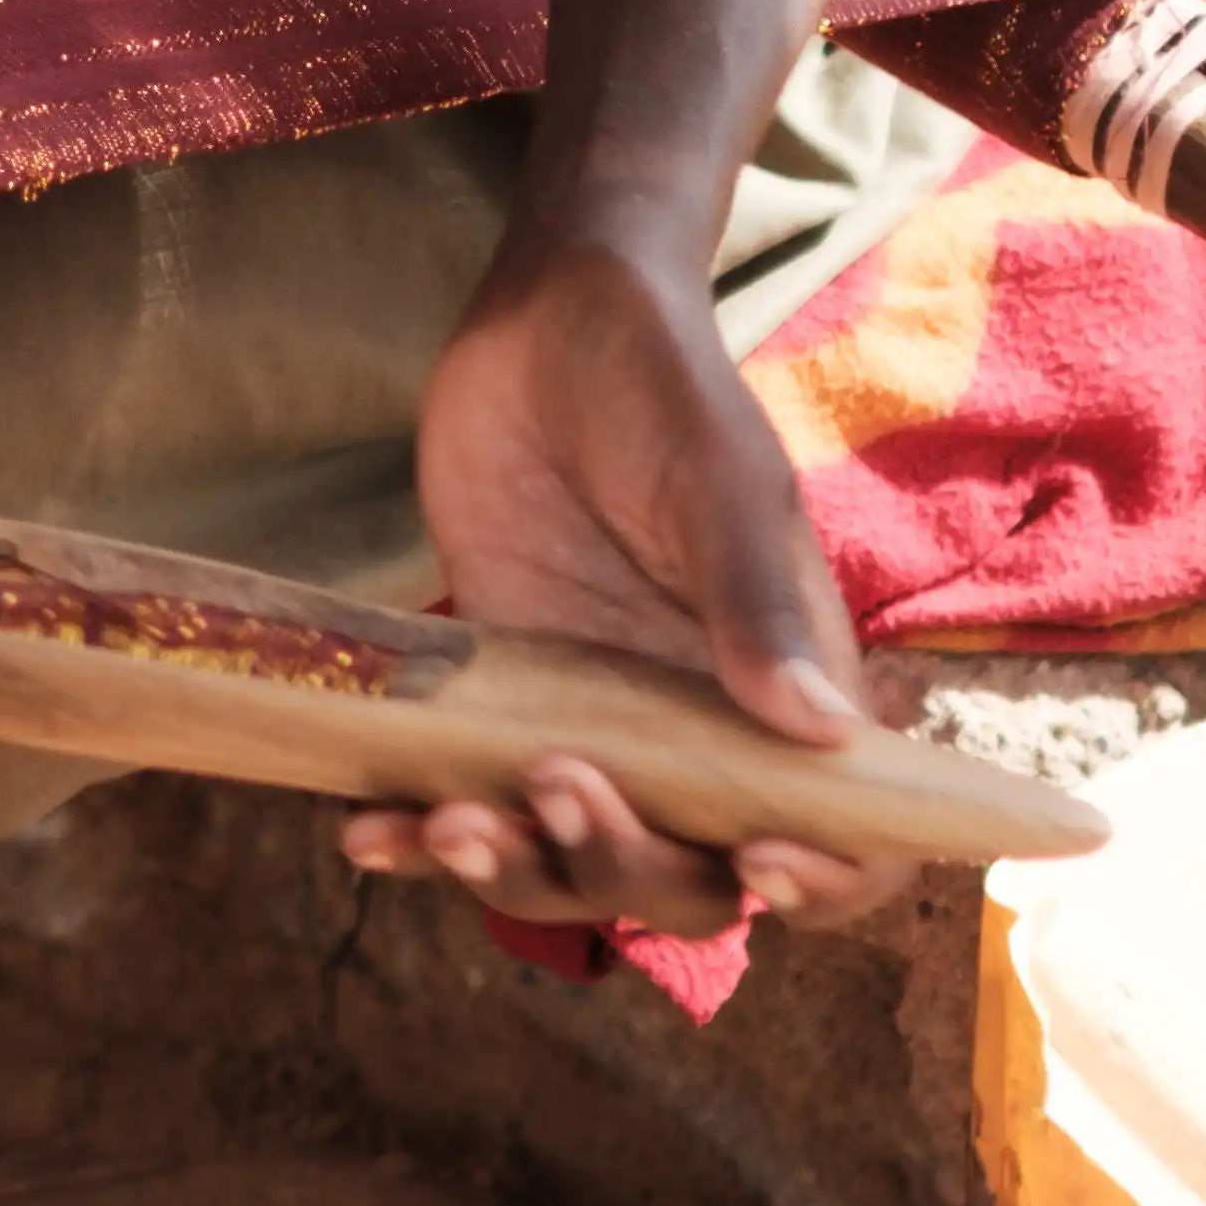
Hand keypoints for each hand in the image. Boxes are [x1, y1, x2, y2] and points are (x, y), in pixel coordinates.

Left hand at [347, 231, 890, 943]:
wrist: (541, 324)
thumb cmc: (662, 383)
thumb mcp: (718, 477)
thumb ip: (756, 596)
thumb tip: (825, 730)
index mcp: (787, 690)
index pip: (838, 832)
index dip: (821, 881)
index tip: (761, 864)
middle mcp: (694, 733)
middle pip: (682, 877)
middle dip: (620, 867)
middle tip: (552, 782)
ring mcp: (591, 728)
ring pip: (568, 866)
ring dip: (512, 872)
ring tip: (443, 822)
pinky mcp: (494, 708)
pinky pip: (466, 803)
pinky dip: (419, 838)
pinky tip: (367, 833)